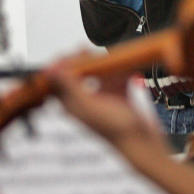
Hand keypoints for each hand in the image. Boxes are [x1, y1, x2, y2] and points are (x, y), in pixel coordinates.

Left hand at [50, 56, 167, 153]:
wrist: (141, 141)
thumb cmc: (115, 129)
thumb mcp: (89, 106)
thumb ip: (70, 87)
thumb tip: (52, 72)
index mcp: (72, 104)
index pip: (58, 80)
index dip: (61, 65)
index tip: (71, 54)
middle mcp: (84, 100)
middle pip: (76, 73)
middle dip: (80, 60)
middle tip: (87, 52)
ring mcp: (101, 97)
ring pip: (94, 72)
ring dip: (98, 62)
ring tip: (103, 56)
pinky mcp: (116, 95)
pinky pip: (113, 76)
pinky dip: (117, 69)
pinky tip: (122, 65)